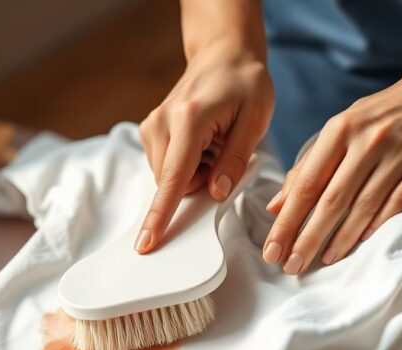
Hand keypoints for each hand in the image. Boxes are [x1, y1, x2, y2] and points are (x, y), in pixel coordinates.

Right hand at [135, 42, 273, 252]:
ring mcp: (152, 126)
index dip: (161, 214)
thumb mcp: (255, 119)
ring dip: (194, 173)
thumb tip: (216, 192)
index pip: (174, 178)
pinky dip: (187, 164)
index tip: (146, 242)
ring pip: (168, 178)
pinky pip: (166, 167)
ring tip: (215, 143)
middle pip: (172, 183)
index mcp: (189, 119)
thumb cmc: (245, 83)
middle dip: (200, 182)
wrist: (224, 55)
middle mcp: (162, 122)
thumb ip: (235, 159)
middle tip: (225, 152)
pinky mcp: (150, 130)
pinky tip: (203, 142)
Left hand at [262, 67, 401, 273]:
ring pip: (363, 207)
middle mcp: (368, 140)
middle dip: (308, 238)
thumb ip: (309, 165)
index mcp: (341, 129)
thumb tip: (276, 204)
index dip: (287, 220)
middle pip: (331, 200)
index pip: (306, 183)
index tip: (273, 248)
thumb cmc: (387, 114)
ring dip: (341, 239)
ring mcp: (400, 153)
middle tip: (292, 265)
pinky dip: (376, 225)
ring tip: (325, 259)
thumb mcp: (344, 128)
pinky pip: (396, 204)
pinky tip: (360, 242)